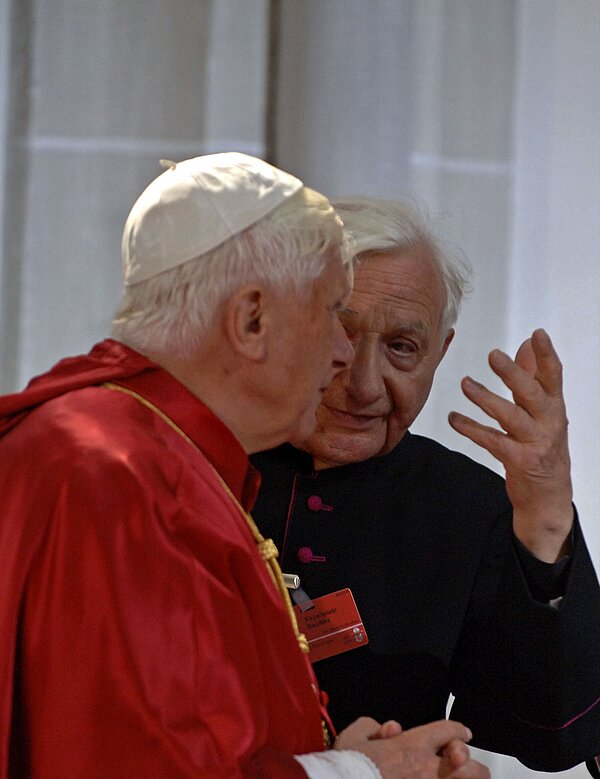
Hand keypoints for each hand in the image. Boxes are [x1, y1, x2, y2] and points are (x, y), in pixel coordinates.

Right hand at [334, 717, 489, 777]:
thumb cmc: (347, 767)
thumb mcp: (355, 735)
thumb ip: (373, 726)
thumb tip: (385, 730)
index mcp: (412, 745)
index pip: (448, 730)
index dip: (458, 729)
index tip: (462, 733)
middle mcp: (426, 769)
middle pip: (468, 762)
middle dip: (468, 760)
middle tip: (463, 762)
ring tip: (461, 778)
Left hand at [448, 328, 572, 560]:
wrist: (549, 496)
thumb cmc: (543, 447)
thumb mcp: (543, 411)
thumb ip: (533, 377)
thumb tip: (526, 345)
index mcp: (554, 407)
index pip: (553, 376)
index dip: (546, 354)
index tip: (537, 334)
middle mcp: (549, 423)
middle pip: (532, 393)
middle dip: (513, 374)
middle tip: (493, 356)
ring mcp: (536, 443)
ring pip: (511, 416)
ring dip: (486, 399)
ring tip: (465, 384)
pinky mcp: (520, 461)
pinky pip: (493, 441)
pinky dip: (471, 429)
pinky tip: (454, 419)